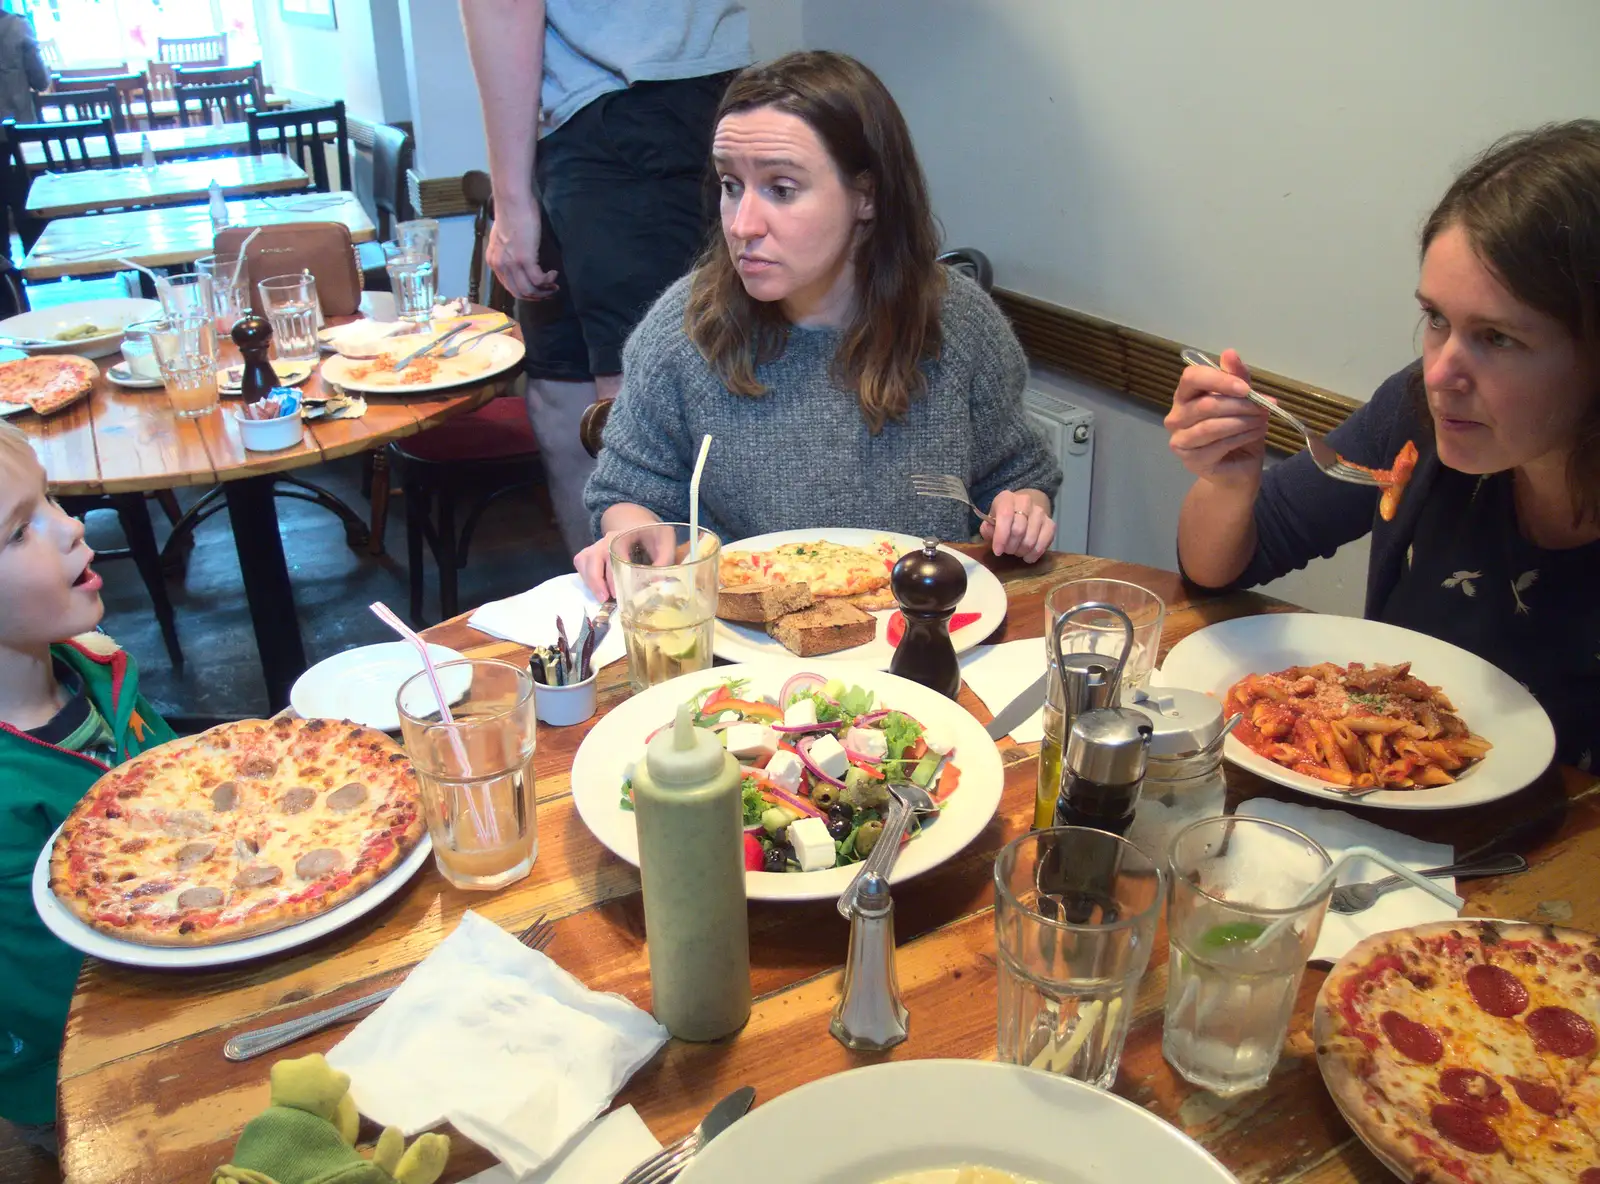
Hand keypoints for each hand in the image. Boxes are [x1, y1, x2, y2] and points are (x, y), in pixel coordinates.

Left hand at [485, 196, 559, 300]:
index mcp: (494, 261)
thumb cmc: (512, 212)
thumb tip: (520, 259)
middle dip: (536, 296)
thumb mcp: (505, 238)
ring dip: (543, 291)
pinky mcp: (524, 259)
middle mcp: (500, 265)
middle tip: (549, 292)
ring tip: (554, 285)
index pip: (509, 286)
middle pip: (518, 293)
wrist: (512, 200)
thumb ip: (508, 251)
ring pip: (528, 290)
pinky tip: (554, 273)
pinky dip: (548, 280)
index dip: (525, 292)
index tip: (538, 290)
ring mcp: (511, 263)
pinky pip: (538, 280)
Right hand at [574, 515, 674, 597]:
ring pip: (584, 562)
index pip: (614, 554)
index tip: (617, 593)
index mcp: (624, 535)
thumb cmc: (653, 536)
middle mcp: (606, 539)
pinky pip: (580, 564)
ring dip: (590, 582)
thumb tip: (656, 582)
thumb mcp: (665, 541)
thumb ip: (665, 559)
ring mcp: (596, 545)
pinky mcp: (590, 552)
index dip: (614, 575)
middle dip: (597, 581)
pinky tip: (598, 590)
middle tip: (606, 599)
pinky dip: (586, 579)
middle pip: (593, 558)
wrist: (638, 527)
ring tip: (602, 598)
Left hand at [980, 489, 1054, 561]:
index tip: (997, 551)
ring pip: (1030, 540)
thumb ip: (988, 529)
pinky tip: (1027, 556)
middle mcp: (1025, 501)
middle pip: (1018, 530)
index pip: (1005, 516)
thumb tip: (993, 535)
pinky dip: (1033, 554)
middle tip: (1007, 550)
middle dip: (1010, 546)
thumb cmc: (1003, 519)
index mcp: (1006, 498)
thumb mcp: (990, 521)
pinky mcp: (1051, 524)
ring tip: (1016, 551)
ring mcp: (1040, 512)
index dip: (1001, 536)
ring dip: (1021, 551)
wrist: (1023, 511)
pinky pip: (1043, 544)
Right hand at [1164, 348, 1269, 488]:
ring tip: (1262, 421)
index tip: (1246, 388)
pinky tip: (1256, 434)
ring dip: (1244, 422)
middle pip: (1206, 404)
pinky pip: (1219, 444)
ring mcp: (1180, 440)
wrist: (1239, 467)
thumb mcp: (1243, 399)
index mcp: (1185, 396)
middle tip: (1264, 408)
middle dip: (1241, 405)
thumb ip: (1237, 377)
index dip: (1219, 380)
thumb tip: (1230, 352)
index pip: (1191, 378)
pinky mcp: (1191, 460)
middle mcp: (1176, 416)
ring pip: (1212, 426)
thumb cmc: (1238, 430)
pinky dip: (1243, 436)